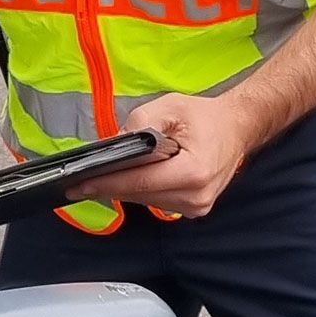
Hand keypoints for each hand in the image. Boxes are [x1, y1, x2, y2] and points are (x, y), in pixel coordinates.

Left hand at [68, 93, 261, 217]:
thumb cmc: (205, 117)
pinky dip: (142, 189)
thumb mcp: (170, 107)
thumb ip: (139, 123)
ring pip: (146, 201)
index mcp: (193, 172)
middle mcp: (196, 196)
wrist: (237, 128)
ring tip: (108, 172)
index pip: (139, 182)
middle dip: (111, 183)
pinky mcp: (195, 209)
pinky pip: (157, 201)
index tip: (78, 185)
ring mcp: (197, 207)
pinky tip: (134, 175)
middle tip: (82, 177)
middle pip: (140, 194)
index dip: (106, 183)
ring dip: (126, 187)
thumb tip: (113, 145)